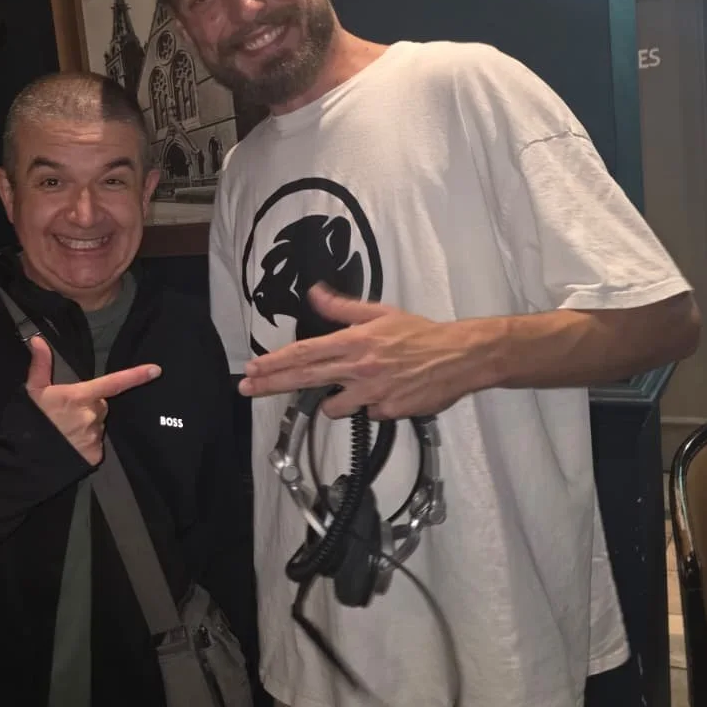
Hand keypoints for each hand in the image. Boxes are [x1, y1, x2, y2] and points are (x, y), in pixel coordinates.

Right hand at [25, 337, 160, 463]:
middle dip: (90, 406)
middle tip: (67, 413)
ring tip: (66, 430)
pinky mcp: (95, 454)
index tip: (156, 370)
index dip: (136, 376)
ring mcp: (95, 436)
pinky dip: (86, 443)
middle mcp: (93, 415)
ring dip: (87, 425)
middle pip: (101, 405)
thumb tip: (38, 340)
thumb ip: (41, 365)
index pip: (114, 383)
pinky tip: (71, 444)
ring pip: (98, 425)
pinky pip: (96, 444)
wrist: (27, 458)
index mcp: (81, 396)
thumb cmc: (31, 421)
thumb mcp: (33, 391)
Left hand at [237, 284, 488, 418]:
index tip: (253, 367)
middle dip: (271, 384)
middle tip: (246, 388)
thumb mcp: (380, 312)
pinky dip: (372, 404)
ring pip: (333, 407)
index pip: (305, 353)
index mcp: (354, 342)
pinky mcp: (387, 412)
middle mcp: (357, 368)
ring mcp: (371, 393)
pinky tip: (389, 392)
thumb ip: (343, 307)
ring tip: (356, 386)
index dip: (275, 361)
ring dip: (335, 401)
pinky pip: (367, 413)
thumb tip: (314, 293)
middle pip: (304, 379)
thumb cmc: (419, 333)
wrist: (460, 357)